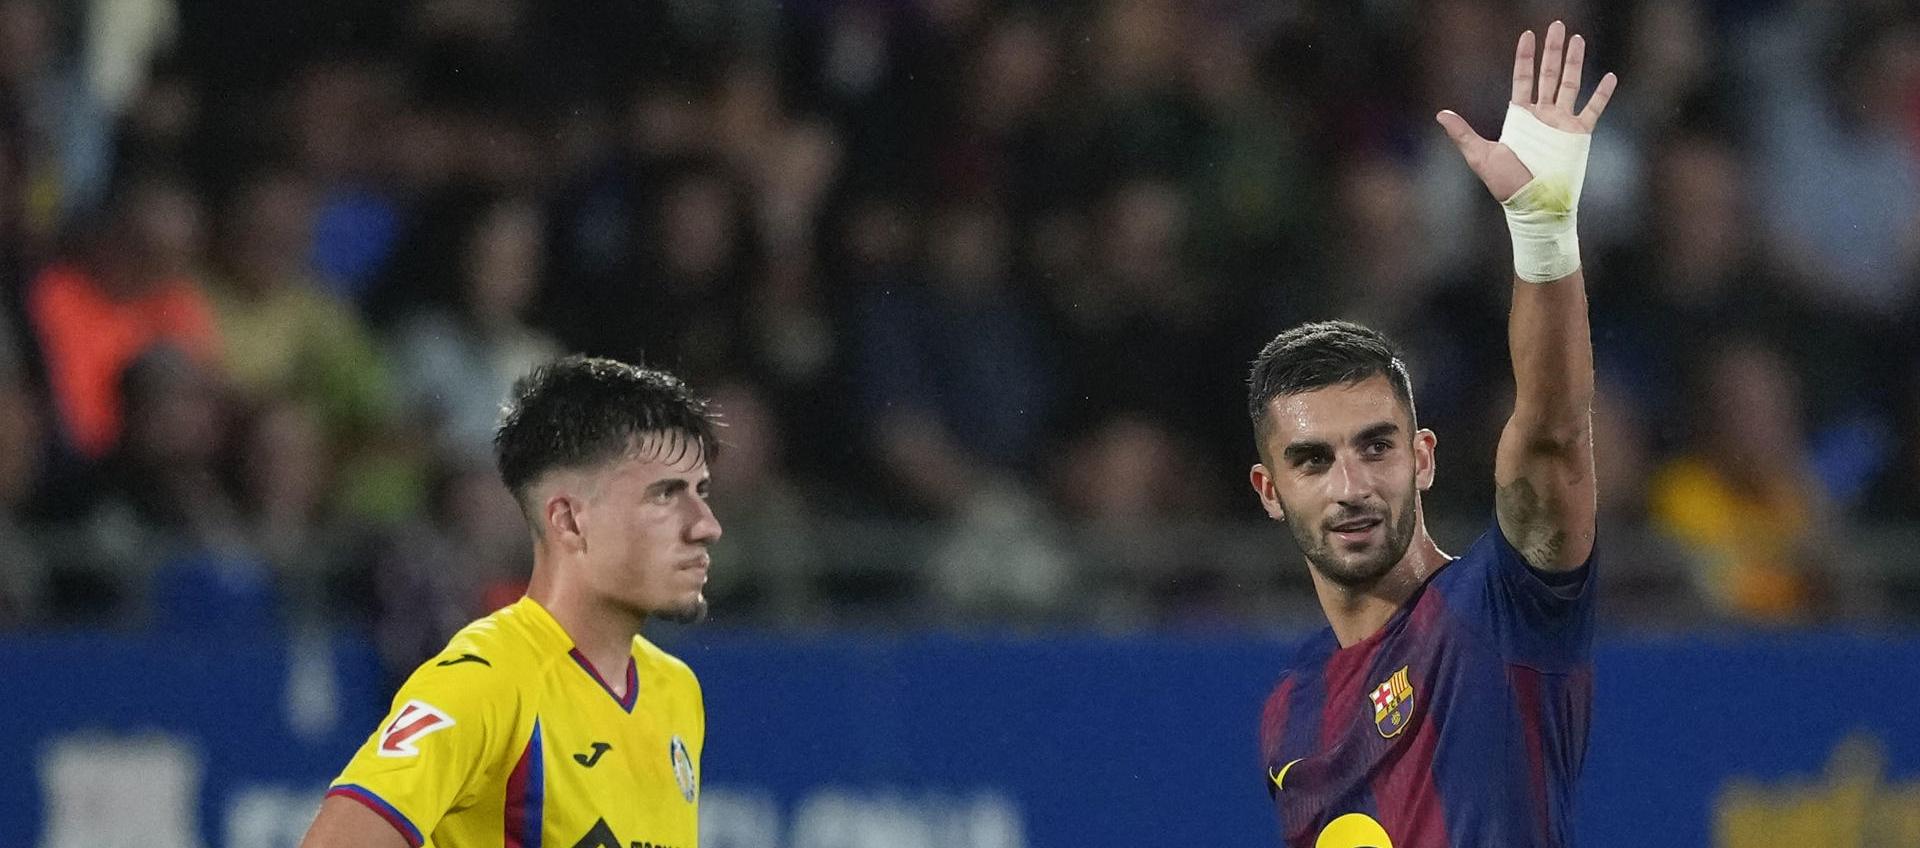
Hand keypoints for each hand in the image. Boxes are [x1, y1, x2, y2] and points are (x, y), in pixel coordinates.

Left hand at [1435, 21, 1617, 201]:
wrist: (1533, 204)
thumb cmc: (1506, 185)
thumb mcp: (1480, 156)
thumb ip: (1463, 134)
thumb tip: (1440, 115)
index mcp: (1520, 117)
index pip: (1522, 78)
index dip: (1525, 57)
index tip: (1527, 34)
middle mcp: (1542, 115)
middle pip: (1549, 74)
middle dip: (1553, 50)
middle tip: (1557, 25)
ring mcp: (1562, 123)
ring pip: (1571, 84)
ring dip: (1575, 62)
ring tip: (1579, 39)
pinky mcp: (1578, 135)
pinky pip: (1593, 110)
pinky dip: (1603, 94)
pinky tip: (1610, 76)